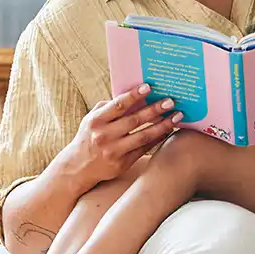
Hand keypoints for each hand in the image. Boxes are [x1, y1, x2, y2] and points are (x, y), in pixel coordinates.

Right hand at [63, 84, 181, 188]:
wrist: (78, 167)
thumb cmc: (89, 137)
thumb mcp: (92, 119)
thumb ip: (109, 108)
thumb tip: (132, 96)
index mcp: (96, 121)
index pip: (117, 105)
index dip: (134, 95)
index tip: (149, 87)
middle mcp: (104, 136)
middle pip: (134, 120)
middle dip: (154, 110)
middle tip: (170, 101)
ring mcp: (113, 151)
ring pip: (143, 136)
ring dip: (162, 125)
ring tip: (176, 116)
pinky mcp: (122, 164)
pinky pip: (144, 149)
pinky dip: (157, 139)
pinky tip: (168, 131)